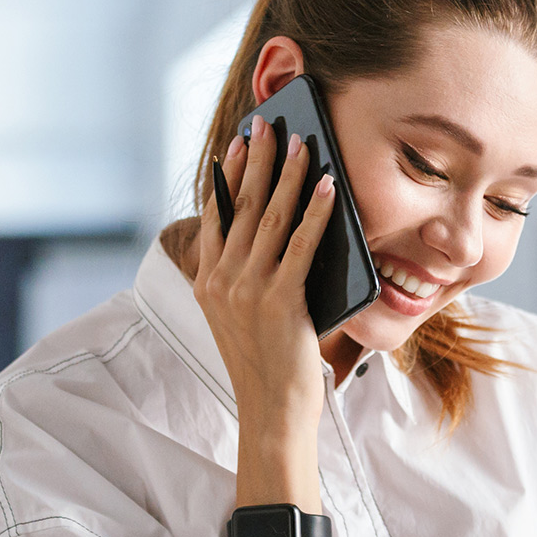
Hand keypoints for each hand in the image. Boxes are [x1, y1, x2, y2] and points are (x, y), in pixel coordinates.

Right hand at [195, 114, 339, 434]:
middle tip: (271, 124)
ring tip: (304, 143)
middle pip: (243, 205)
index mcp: (207, 282)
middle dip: (259, 159)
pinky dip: (317, 211)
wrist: (271, 413)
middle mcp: (221, 281)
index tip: (239, 142)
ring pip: (272, 217)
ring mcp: (247, 290)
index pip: (217, 215)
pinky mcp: (279, 301)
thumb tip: (284, 230)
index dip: (230, 175)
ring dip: (290, 174)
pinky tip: (329, 187)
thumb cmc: (267, 366)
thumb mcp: (244, 317)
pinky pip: (302, 245)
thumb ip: (249, 277)